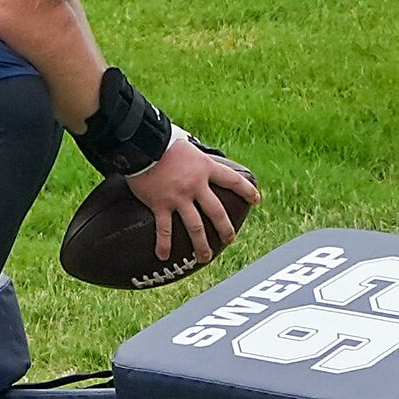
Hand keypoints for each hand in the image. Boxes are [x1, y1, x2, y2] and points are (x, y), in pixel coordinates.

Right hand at [123, 132, 259, 264]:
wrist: (142, 144)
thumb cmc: (162, 141)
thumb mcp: (187, 146)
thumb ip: (196, 157)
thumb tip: (199, 157)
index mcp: (205, 168)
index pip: (233, 181)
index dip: (247, 191)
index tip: (256, 200)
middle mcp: (195, 186)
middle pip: (216, 212)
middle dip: (225, 229)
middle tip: (230, 239)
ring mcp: (178, 197)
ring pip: (195, 226)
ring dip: (201, 244)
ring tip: (204, 257)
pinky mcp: (160, 204)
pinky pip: (164, 228)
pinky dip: (164, 243)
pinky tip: (163, 256)